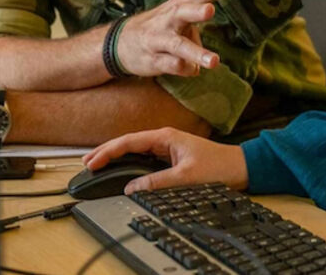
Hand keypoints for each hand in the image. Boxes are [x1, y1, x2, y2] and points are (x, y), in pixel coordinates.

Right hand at [84, 127, 248, 193]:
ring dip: (116, 157)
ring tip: (97, 165)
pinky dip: (128, 163)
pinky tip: (120, 169)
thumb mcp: (186, 176)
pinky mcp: (170, 158)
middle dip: (106, 152)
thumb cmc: (218, 167)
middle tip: (86, 163)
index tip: (92, 162)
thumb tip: (132, 188)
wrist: (239, 167)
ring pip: (134, 151)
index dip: (108, 151)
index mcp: (166, 137)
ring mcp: (167, 148)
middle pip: (128, 144)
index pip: (129, 141)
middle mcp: (164, 140)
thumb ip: (158, 182)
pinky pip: (143, 159)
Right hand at [116, 0, 245, 76]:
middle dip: (196, 11)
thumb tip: (209, 45)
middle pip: (182, 12)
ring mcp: (158, 40)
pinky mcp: (152, 59)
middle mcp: (168, 19)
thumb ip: (197, 30)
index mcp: (179, 6)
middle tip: (211, 10)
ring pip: (177, 45)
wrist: (118, 43)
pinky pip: (170, 65)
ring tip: (214, 61)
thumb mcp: (177, 21)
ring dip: (196, 52)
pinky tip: (192, 71)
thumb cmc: (158, 29)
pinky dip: (184, 69)